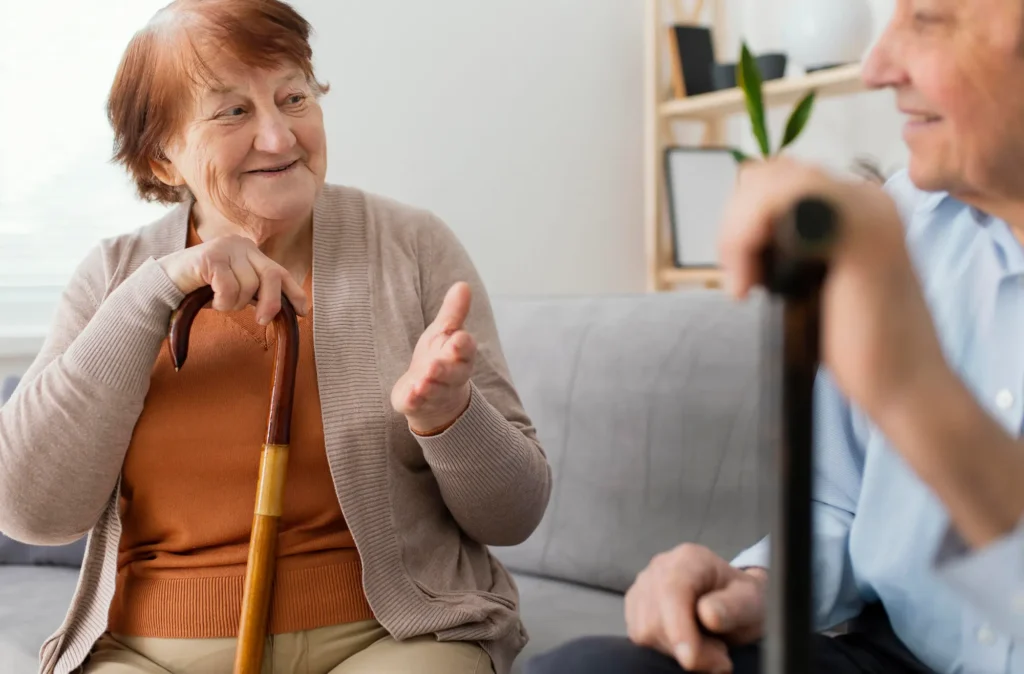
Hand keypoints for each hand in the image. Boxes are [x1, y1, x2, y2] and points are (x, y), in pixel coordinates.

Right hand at [159, 235, 307, 324]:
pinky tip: (210, 298)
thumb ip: (257, 291)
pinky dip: (222, 301)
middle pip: (271, 276)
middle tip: (261, 321)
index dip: (293, 292)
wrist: (166, 283)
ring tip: (219, 301)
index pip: (280, 271)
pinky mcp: (210, 257)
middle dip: (271, 302)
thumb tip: (287, 307)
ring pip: (247, 287)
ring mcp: (226, 248)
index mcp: (251, 251)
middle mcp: (241, 244)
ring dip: (234, 304)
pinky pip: (229, 289)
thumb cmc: (203, 288)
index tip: (302, 311)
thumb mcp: (237, 287)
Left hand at [392, 282, 476, 433]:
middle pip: (452, 373)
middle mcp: (452, 375)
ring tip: (422, 382)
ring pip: (435, 390)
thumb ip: (454, 312)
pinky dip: (415, 400)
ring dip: (429, 386)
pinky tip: (410, 395)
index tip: (458, 338)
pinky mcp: (419, 403)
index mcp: (460, 355)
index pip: (466, 349)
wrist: (434, 398)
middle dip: (444, 370)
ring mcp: (436, 392)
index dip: (462, 345)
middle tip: (433, 366)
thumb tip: (463, 284)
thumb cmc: (441, 357)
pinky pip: (418, 403)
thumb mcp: (445, 332)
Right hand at [626, 543, 765, 672]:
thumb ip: (734, 607)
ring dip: (676, 650)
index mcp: (689, 559)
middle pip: (655, 618)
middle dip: (686, 647)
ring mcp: (643, 585)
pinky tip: (686, 641)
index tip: (692, 659)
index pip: (672, 592)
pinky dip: (664, 648)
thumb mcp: (751, 602)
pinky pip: (639, 636)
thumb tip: (708, 615)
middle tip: (719, 656)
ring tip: (705, 645)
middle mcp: (659, 568)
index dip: (678, 628)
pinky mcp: (634, 605)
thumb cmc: (741, 599)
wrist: (732, 599)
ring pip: (644, 631)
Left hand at [718, 158, 952, 423]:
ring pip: (769, 183)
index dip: (745, 218)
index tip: (743, 272)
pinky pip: (781, 202)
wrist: (905, 386)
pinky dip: (746, 237)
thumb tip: (741, 230)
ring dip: (738, 233)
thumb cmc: (858, 344)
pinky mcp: (858, 234)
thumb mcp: (810, 279)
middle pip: (769, 174)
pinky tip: (750, 284)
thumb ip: (788, 244)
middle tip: (741, 280)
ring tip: (745, 284)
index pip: (779, 178)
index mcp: (858, 205)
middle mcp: (866, 198)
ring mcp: (866, 211)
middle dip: (737, 224)